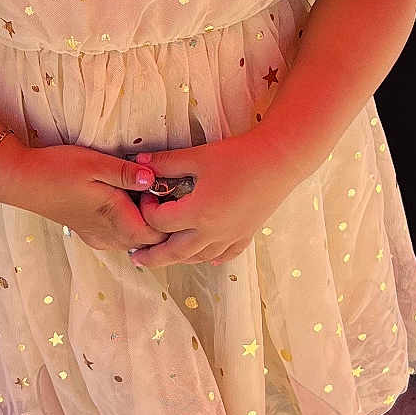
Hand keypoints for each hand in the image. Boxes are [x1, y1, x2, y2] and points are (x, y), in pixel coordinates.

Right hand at [0, 142, 171, 254]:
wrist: (23, 180)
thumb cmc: (57, 169)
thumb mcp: (95, 164)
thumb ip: (126, 173)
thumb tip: (154, 178)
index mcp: (115, 220)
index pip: (159, 233)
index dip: (168, 213)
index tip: (162, 186)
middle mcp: (110, 236)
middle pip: (150, 239)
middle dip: (160, 218)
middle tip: (156, 186)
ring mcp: (99, 237)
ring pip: (136, 239)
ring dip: (144, 220)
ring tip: (141, 191)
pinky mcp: (90, 233)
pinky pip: (121, 236)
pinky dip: (130, 223)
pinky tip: (124, 199)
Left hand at [127, 139, 296, 267]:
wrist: (279, 159)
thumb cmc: (238, 155)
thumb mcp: (198, 157)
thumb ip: (166, 162)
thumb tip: (138, 163)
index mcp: (198, 213)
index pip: (160, 222)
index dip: (147, 209)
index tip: (148, 194)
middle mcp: (213, 231)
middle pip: (174, 253)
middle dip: (152, 257)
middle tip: (136, 258)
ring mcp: (231, 236)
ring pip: (198, 257)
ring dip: (178, 258)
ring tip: (165, 255)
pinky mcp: (246, 234)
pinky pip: (224, 254)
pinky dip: (210, 257)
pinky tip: (205, 255)